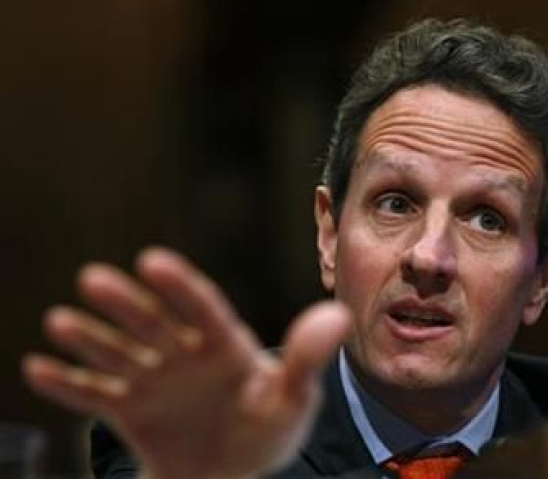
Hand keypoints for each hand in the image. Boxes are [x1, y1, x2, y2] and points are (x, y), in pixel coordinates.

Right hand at [22, 247, 350, 478]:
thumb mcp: (293, 399)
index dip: (180, 286)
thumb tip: (337, 315)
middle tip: (94, 279)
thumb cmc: (267, 432)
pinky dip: (68, 384)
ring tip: (59, 321)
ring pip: (119, 353)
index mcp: (225, 345)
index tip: (153, 261)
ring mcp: (155, 380)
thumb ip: (307, 359)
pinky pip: (95, 395)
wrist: (232, 474)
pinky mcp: (131, 409)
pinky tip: (38, 367)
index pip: (202, 308)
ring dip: (90, 338)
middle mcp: (184, 354)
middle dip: (125, 304)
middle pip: (153, 324)